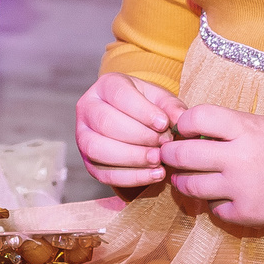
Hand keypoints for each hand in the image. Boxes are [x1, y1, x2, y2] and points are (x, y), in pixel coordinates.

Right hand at [76, 72, 184, 187]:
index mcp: (105, 86)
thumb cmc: (146, 107)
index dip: (142, 111)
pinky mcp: (89, 163)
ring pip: (98, 149)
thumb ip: (171, 106)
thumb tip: (181, 120)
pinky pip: (104, 174)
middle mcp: (87, 109)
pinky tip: (154, 174)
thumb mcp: (160, 99)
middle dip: (138, 136)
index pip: (118, 95)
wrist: (131, 122)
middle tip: (163, 144)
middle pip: (105, 122)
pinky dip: (131, 177)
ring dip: (132, 158)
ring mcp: (83, 136)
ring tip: (158, 160)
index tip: (163, 124)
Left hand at [161, 103, 263, 231]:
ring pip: (190, 185)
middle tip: (167, 154)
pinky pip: (212, 209)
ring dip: (182, 181)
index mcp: (246, 130)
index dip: (184, 122)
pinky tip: (218, 196)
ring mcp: (240, 189)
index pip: (197, 117)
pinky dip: (212, 203)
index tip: (183, 128)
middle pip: (183, 154)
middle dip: (170, 153)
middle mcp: (239, 159)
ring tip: (182, 178)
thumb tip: (195, 128)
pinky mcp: (245, 214)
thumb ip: (232, 126)